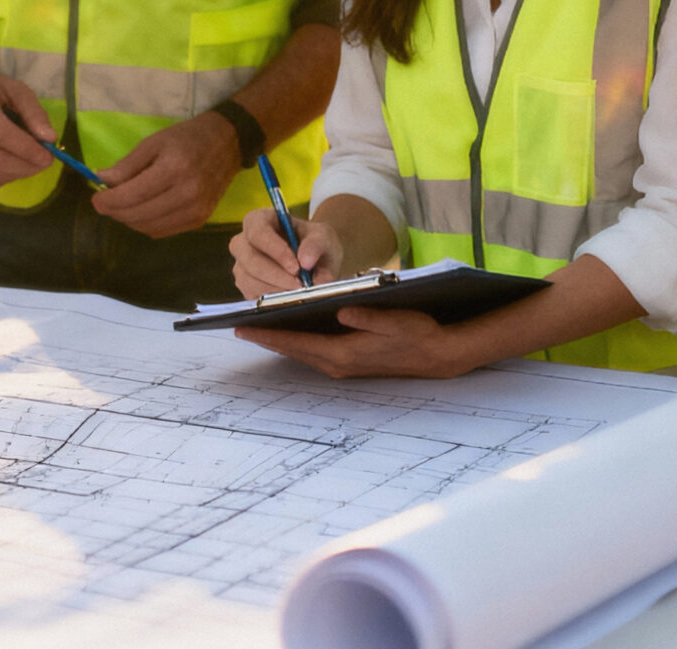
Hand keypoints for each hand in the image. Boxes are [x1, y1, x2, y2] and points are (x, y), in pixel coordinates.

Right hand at [0, 69, 57, 188]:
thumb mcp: (15, 89)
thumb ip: (34, 112)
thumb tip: (50, 139)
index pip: (3, 135)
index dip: (28, 150)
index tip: (48, 156)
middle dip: (26, 166)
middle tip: (46, 162)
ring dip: (18, 173)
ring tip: (32, 163)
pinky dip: (4, 177)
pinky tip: (14, 166)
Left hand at [92, 113, 242, 237]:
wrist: (228, 143)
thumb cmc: (187, 138)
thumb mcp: (154, 142)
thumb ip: (126, 165)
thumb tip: (101, 181)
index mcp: (174, 169)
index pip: (133, 195)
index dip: (109, 201)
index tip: (95, 199)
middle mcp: (187, 194)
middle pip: (139, 215)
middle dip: (115, 212)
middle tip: (104, 203)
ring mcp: (197, 211)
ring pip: (149, 227)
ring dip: (129, 220)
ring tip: (122, 205)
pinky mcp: (200, 220)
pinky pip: (163, 231)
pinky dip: (146, 225)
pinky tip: (142, 211)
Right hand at [230, 208, 343, 297]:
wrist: (316, 261)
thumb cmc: (314, 243)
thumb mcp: (323, 237)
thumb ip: (316, 245)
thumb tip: (305, 261)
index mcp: (259, 220)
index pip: (258, 232)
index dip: (275, 250)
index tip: (296, 267)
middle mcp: (244, 241)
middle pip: (250, 259)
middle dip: (276, 275)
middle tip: (301, 285)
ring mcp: (242, 265)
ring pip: (249, 280)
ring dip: (276, 290)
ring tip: (300, 292)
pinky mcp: (246, 286)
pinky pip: (252, 296)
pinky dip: (272, 300)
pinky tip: (291, 298)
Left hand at [235, 306, 479, 379]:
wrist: (438, 354)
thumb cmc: (417, 332)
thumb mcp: (394, 319)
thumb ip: (367, 316)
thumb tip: (341, 310)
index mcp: (343, 353)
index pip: (296, 343)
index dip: (268, 334)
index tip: (242, 328)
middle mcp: (338, 364)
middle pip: (293, 350)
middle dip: (266, 338)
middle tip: (238, 327)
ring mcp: (343, 366)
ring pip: (302, 352)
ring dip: (280, 341)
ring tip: (256, 327)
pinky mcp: (349, 363)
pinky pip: (314, 352)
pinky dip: (297, 343)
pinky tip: (289, 331)